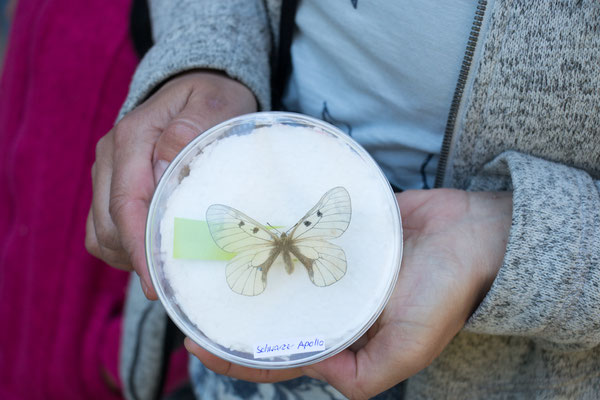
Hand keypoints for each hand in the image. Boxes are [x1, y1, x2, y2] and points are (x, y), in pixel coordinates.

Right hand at [85, 71, 256, 298]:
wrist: (199, 88)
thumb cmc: (212, 98)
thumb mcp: (212, 105)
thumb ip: (189, 131)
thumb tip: (164, 167)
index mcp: (132, 137)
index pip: (125, 205)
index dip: (139, 248)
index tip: (156, 283)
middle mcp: (111, 157)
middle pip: (108, 226)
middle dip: (137, 258)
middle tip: (174, 281)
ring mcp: (109, 172)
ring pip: (101, 233)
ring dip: (130, 255)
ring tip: (168, 266)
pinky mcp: (113, 184)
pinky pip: (106, 229)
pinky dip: (127, 247)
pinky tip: (157, 249)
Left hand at [184, 189, 512, 398]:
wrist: (476, 234)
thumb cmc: (446, 292)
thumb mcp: (407, 349)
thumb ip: (359, 375)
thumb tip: (305, 364)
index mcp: (345, 339)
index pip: (279, 357)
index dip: (236, 356)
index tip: (195, 340)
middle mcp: (334, 306)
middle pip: (274, 314)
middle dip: (235, 312)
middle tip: (195, 297)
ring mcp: (334, 268)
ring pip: (283, 273)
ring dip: (252, 271)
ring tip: (213, 261)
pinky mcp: (339, 234)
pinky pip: (301, 236)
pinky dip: (278, 236)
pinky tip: (250, 227)